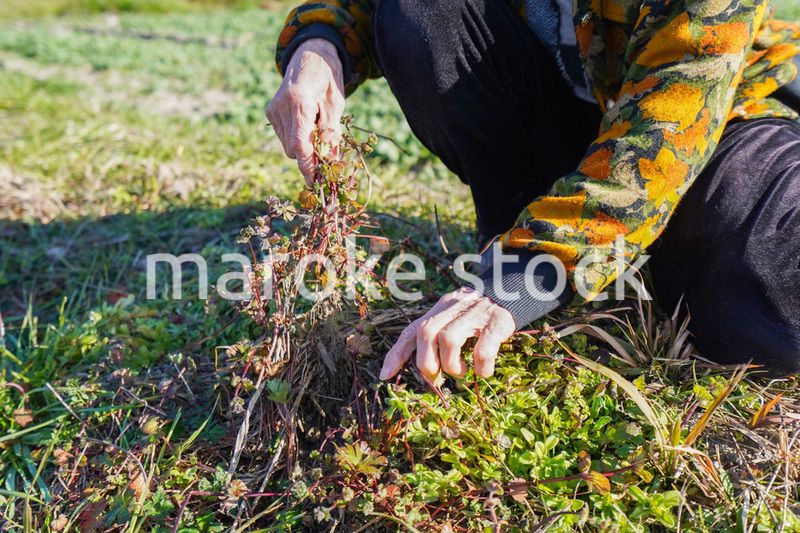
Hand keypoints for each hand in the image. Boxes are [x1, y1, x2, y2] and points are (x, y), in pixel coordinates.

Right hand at [266, 38, 344, 184]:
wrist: (310, 56)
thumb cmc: (328, 79)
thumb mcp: (336, 104)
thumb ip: (331, 133)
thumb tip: (330, 163)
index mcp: (299, 101)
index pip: (300, 144)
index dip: (307, 166)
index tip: (315, 183)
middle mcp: (280, 106)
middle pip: (293, 148)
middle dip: (309, 157)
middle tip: (327, 156)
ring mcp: (272, 110)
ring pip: (287, 145)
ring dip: (303, 147)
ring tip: (317, 129)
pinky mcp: (269, 112)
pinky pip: (284, 136)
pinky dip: (296, 138)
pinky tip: (306, 123)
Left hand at [380, 288, 514, 382]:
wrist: (509, 293)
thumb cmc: (474, 316)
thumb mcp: (450, 320)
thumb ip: (432, 339)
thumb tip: (416, 371)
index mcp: (439, 309)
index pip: (412, 329)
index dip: (397, 353)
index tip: (386, 375)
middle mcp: (453, 308)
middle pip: (426, 331)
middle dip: (426, 362)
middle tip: (436, 377)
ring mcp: (474, 314)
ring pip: (449, 339)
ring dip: (451, 365)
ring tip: (459, 373)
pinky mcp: (496, 323)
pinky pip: (483, 348)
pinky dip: (481, 365)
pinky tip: (483, 371)